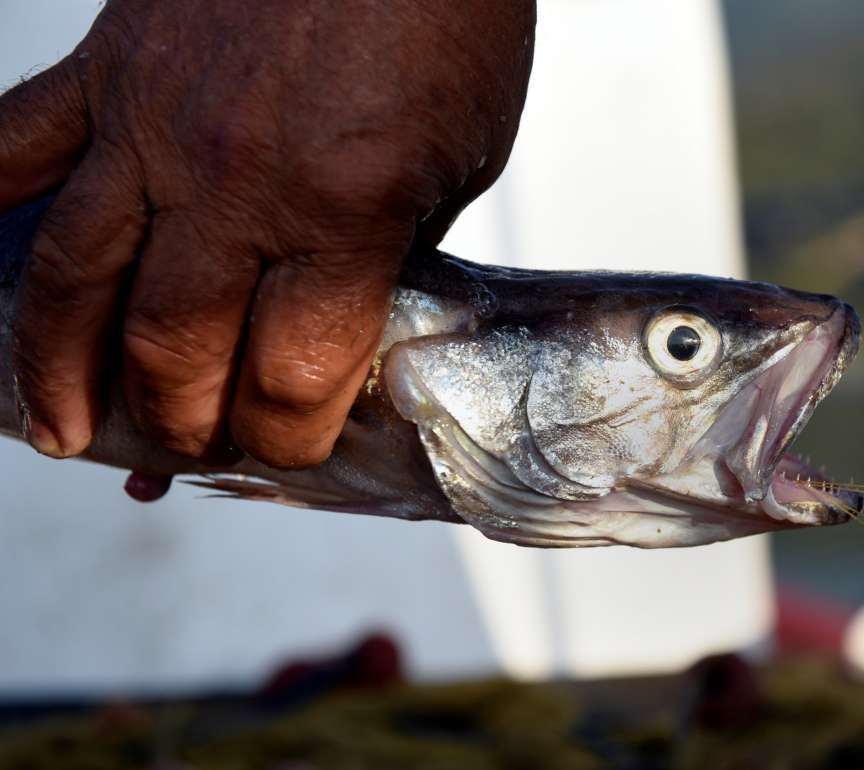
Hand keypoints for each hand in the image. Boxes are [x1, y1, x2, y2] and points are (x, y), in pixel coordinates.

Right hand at [0, 0, 533, 466]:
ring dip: (56, 370)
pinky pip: (13, 148)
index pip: (292, 376)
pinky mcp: (107, 66)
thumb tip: (343, 328)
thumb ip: (394, 251)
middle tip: (190, 441)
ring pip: (74, 279)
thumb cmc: (445, 22)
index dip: (287, 437)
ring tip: (56, 431)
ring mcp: (154, 122)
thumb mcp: (461, 160)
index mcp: (345, 211)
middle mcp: (235, 180)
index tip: (287, 447)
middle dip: (181, 421)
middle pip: (174, 349)